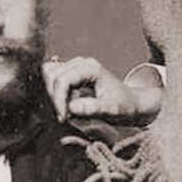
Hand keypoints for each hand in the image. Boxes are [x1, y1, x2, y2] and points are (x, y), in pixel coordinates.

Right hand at [43, 56, 161, 125]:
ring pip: (50, 74)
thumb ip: (93, 109)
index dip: (59, 100)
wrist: (132, 103)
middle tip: (65, 116)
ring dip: (53, 94)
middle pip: (52, 76)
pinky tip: (66, 104)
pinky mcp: (72, 72)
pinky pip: (53, 78)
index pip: (62, 80)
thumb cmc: (124, 106)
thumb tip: (72, 108)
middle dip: (55, 98)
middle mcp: (81, 63)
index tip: (63, 118)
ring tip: (66, 110)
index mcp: (90, 68)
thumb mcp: (112, 110)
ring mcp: (76, 66)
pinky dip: (55, 91)